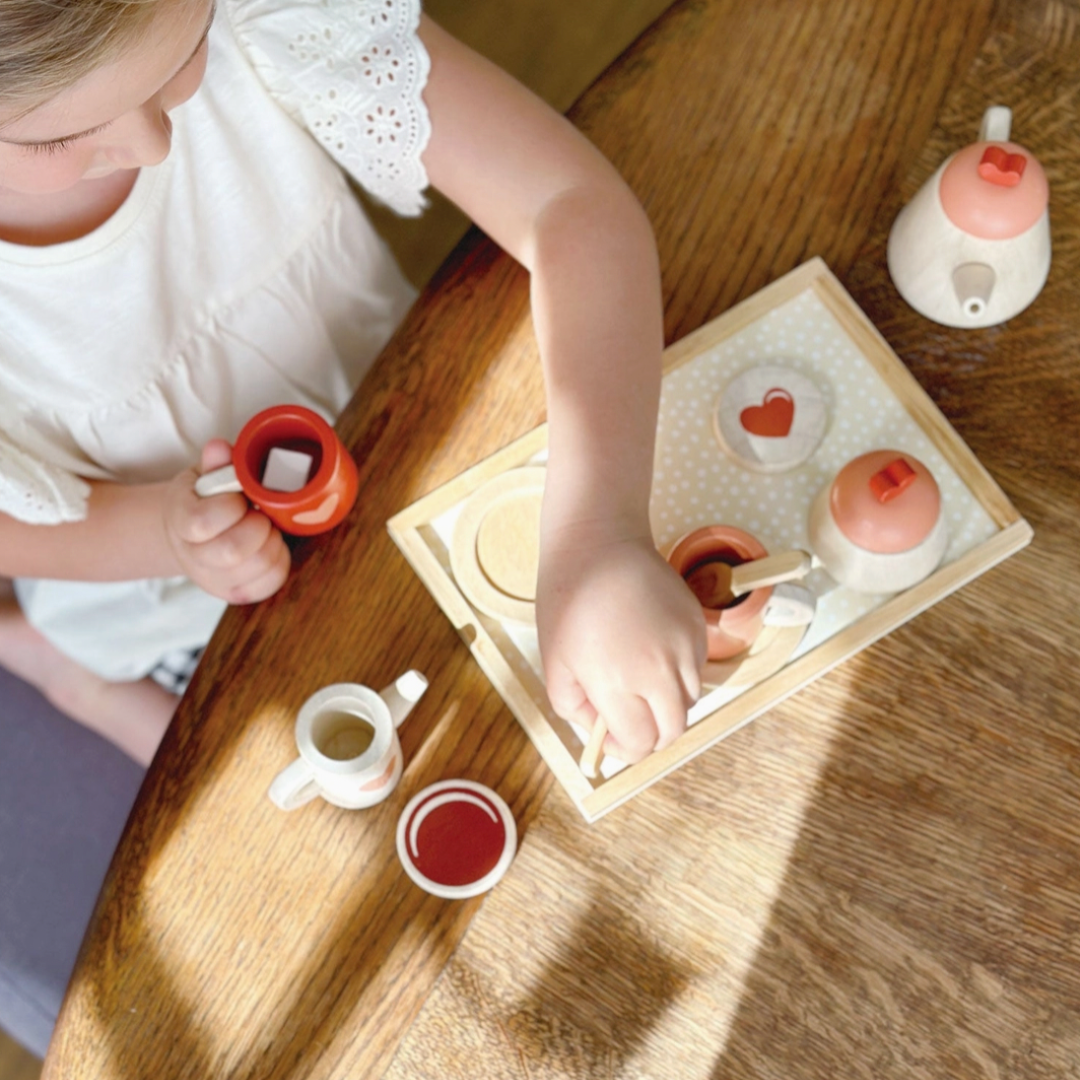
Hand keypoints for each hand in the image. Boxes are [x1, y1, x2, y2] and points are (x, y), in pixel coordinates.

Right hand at [163, 440, 290, 602]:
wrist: (192, 534)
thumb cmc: (205, 499)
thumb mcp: (204, 474)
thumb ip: (214, 463)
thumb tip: (220, 448)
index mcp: (181, 521)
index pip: (203, 522)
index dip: (230, 506)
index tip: (239, 496)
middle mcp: (193, 557)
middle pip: (231, 551)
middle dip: (258, 526)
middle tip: (260, 514)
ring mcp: (214, 580)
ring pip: (257, 568)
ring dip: (273, 542)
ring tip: (267, 527)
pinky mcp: (236, 594)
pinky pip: (269, 584)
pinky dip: (280, 562)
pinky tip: (272, 545)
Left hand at [536, 527, 706, 763]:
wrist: (598, 544)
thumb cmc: (568, 600)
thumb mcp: (555, 663)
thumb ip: (575, 708)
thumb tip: (598, 731)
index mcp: (618, 682)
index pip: (639, 743)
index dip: (623, 748)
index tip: (608, 737)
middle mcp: (659, 669)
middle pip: (673, 730)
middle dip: (651, 736)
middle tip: (628, 722)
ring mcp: (685, 646)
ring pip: (688, 700)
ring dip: (665, 704)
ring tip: (636, 678)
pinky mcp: (698, 626)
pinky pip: (696, 668)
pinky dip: (678, 673)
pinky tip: (649, 650)